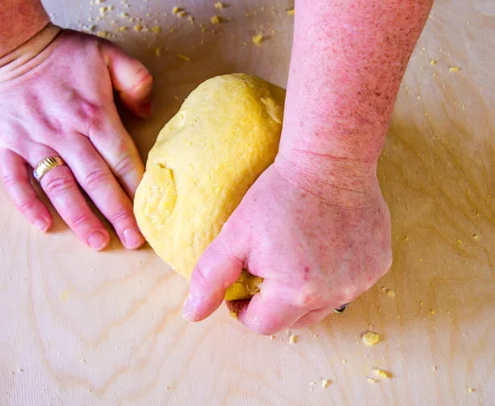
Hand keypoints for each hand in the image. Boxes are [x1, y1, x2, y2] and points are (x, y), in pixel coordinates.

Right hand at [0, 27, 152, 249]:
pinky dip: (27, 203)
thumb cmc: (63, 53)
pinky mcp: (6, 145)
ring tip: (97, 242)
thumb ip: (135, 79)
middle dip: (117, 213)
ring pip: (60, 186)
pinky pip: (15, 179)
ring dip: (79, 216)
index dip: (137, 190)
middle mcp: (67, 133)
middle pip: (97, 180)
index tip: (150, 215)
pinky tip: (44, 225)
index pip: (122, 160)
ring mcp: (34, 141)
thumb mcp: (108, 54)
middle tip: (133, 241)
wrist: (12, 45)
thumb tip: (147, 111)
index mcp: (95, 115)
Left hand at [183, 153, 391, 333]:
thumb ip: (210, 278)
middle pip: (295, 320)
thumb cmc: (279, 195)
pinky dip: (332, 275)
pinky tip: (323, 247)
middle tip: (266, 269)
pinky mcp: (378, 264)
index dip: (244, 309)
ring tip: (294, 257)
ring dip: (305, 292)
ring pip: (323, 305)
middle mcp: (335, 294)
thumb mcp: (235, 235)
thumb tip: (193, 314)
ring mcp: (361, 280)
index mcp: (297, 292)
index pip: (263, 325)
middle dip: (275, 303)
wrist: (329, 160)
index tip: (241, 286)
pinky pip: (348, 284)